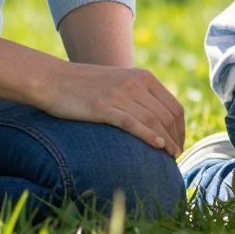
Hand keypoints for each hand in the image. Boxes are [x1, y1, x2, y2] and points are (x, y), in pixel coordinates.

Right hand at [41, 62, 186, 155]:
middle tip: (176, 155)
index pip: (174, 106)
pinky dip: (149, 135)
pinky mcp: (104, 107)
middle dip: (176, 138)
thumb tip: (155, 119)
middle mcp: (136, 83)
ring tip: (170, 157)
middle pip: (167, 116)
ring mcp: (120, 95)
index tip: (179, 143)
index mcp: (144, 77)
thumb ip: (139, 94)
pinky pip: (133, 123)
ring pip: (153, 121)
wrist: (53, 79)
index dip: (181, 128)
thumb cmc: (86, 86)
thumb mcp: (119, 82)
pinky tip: (157, 147)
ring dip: (166, 141)